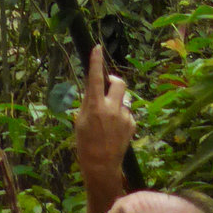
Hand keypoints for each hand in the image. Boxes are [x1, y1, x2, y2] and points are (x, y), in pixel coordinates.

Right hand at [74, 46, 133, 173]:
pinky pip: (127, 112)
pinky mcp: (132, 124)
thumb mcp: (80, 120)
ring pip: (123, 98)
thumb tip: (92, 86)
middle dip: (113, 80)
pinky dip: (121, 115)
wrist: (101, 165)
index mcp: (95, 106)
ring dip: (116, 101)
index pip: (95, 78)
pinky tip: (114, 128)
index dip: (96, 61)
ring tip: (108, 117)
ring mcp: (124, 116)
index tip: (97, 47)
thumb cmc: (85, 142)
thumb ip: (88, 101)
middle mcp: (111, 109)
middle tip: (107, 84)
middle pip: (119, 82)